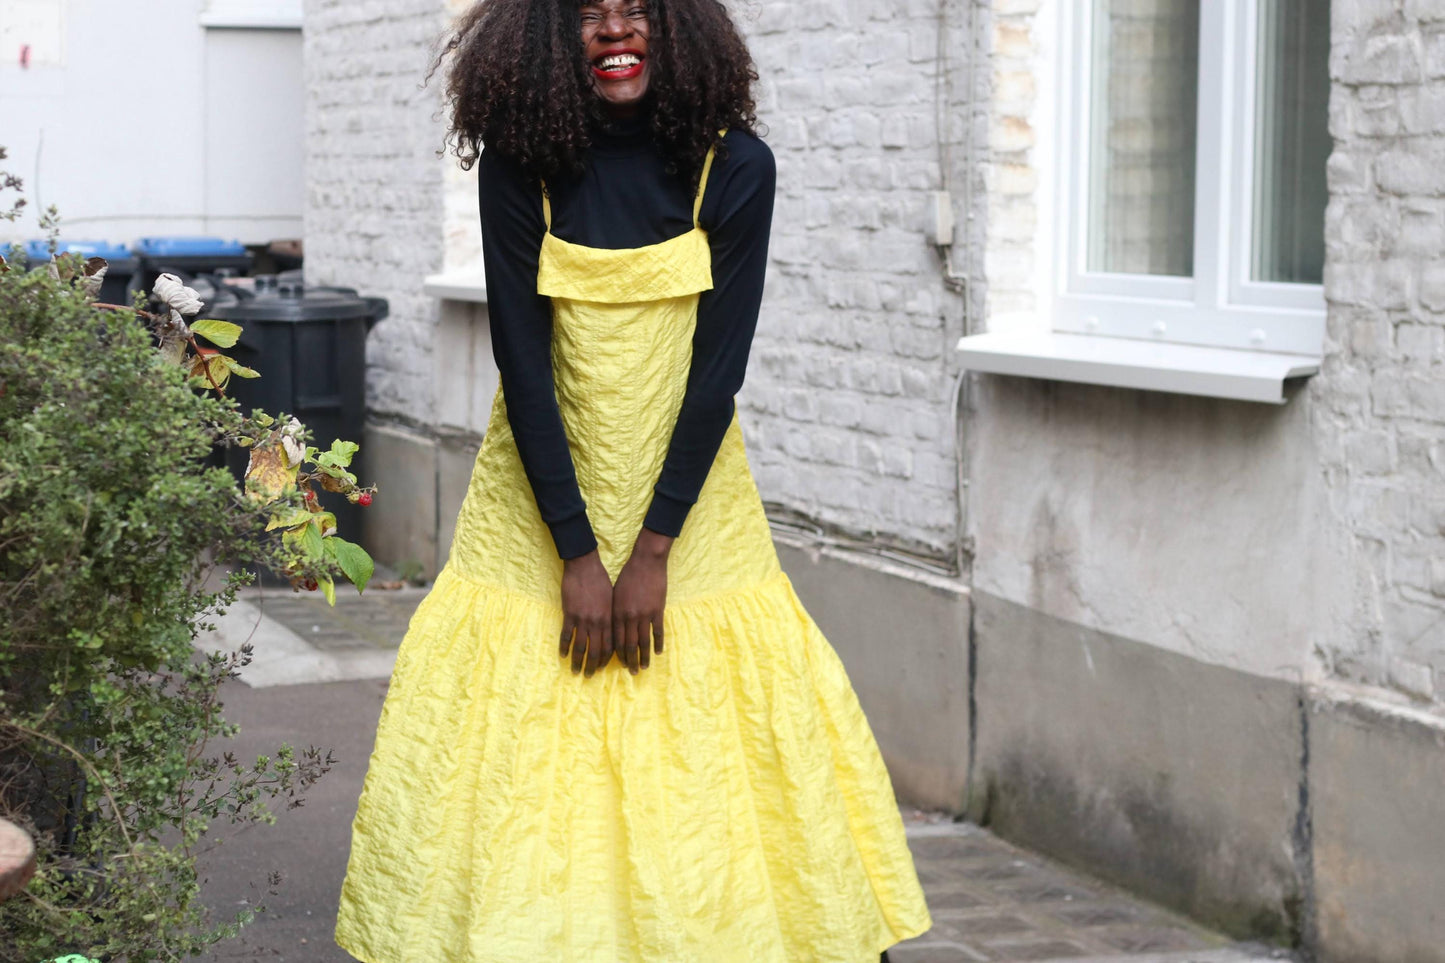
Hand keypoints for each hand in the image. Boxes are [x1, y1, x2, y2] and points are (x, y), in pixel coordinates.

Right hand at [560, 549, 613, 676]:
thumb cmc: (600, 580)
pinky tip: (562, 655)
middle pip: (596, 650)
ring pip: (581, 647)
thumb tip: (610, 630)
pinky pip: (566, 635)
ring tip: (576, 672)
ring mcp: (583, 619)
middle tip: (589, 676)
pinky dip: (564, 647)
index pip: (610, 645)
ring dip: (578, 662)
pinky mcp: (569, 614)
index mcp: (609, 619)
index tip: (603, 667)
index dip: (606, 659)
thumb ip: (610, 616)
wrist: (584, 566)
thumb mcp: (611, 598)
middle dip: (593, 666)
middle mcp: (597, 622)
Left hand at [611, 527, 672, 673]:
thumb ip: (615, 612)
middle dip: (630, 661)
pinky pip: (658, 632)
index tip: (618, 664)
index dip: (617, 654)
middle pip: (629, 645)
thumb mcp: (615, 594)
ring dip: (644, 657)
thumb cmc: (628, 576)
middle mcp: (629, 617)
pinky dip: (658, 643)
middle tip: (632, 673)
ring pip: (643, 642)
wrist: (646, 562)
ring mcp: (644, 614)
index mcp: (617, 613)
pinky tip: (658, 652)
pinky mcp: (657, 610)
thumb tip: (614, 629)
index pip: (615, 640)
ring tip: (644, 667)